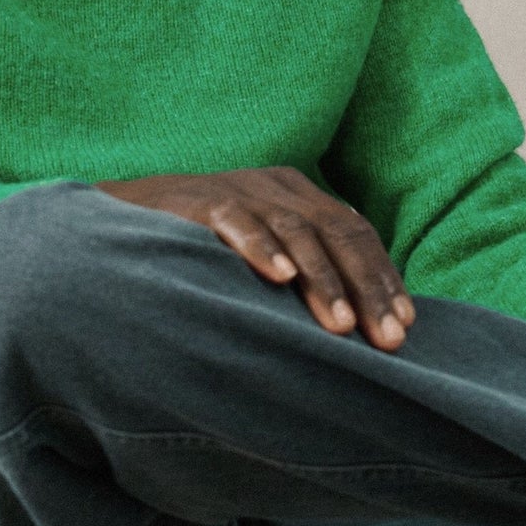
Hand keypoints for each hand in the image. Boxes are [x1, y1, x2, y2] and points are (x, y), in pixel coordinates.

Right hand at [96, 167, 415, 349]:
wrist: (120, 217)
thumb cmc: (200, 248)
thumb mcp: (260, 256)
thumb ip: (301, 274)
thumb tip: (356, 324)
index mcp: (298, 196)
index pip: (355, 232)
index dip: (383, 277)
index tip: (405, 324)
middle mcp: (275, 186)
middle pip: (337, 232)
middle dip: (367, 287)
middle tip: (387, 338)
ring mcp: (238, 190)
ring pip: (295, 230)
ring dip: (321, 280)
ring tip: (341, 325)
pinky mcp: (198, 200)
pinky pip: (236, 221)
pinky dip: (260, 248)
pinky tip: (279, 278)